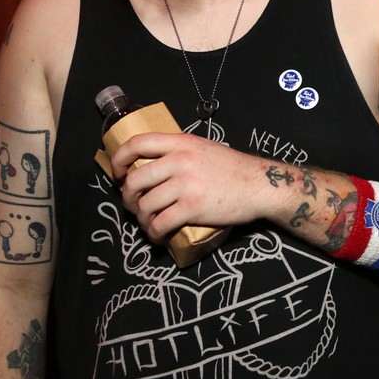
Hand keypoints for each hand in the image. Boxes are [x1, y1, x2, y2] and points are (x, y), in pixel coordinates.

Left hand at [111, 132, 265, 242]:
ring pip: (145, 204)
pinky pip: (160, 223)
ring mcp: (186, 184)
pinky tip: (159, 235)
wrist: (260, 186)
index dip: (119, 159)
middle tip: (135, 205)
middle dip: (128, 197)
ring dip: (142, 219)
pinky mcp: (192, 207)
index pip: (137, 142)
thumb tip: (151, 164)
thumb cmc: (233, 169)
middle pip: (135, 179)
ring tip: (150, 223)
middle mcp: (180, 160)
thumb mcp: (204, 148)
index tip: (118, 174)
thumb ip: (179, 152)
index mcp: (181, 142)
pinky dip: (154, 233)